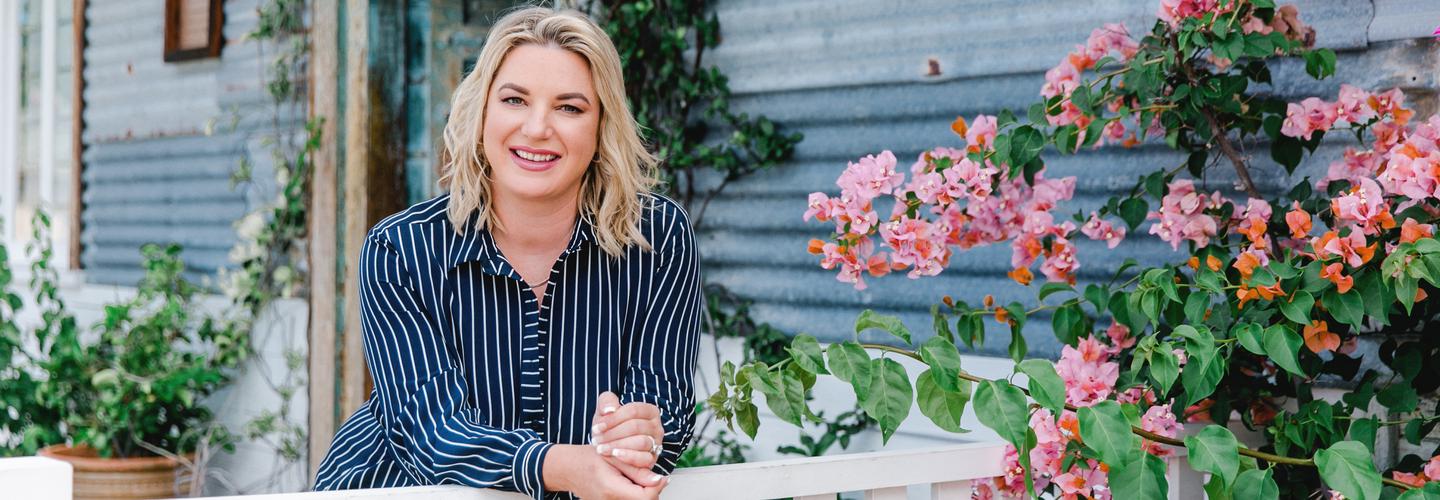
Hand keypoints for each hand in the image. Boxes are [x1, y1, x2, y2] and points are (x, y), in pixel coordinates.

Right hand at [542, 444, 665, 499]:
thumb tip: (658, 479)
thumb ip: (637, 469)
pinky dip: (634, 492)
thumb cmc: (585, 458)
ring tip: (636, 475)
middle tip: (651, 475)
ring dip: (643, 491)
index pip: (646, 497)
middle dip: (651, 489)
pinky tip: (630, 481)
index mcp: (612, 488)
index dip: (657, 487)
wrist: (567, 468)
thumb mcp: (614, 456)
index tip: (662, 476)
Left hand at [591, 391, 665, 479]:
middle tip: (596, 440)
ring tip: (601, 449)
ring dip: (617, 445)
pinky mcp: (652, 460)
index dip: (613, 419)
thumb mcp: (604, 411)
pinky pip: (644, 458)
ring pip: (641, 442)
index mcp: (649, 411)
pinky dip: (628, 456)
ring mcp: (656, 444)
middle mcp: (656, 427)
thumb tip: (610, 409)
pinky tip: (614, 454)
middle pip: (636, 426)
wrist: (609, 451)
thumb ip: (606, 401)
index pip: (633, 410)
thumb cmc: (609, 429)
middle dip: (612, 434)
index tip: (596, 428)